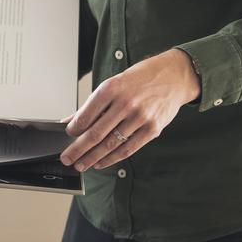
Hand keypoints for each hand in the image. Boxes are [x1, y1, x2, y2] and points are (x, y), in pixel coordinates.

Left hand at [60, 49, 200, 172]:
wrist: (174, 76)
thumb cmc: (141, 79)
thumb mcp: (114, 83)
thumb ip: (92, 105)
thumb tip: (70, 121)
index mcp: (112, 88)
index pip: (86, 115)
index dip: (74, 129)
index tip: (68, 136)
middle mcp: (126, 103)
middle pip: (96, 133)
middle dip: (78, 149)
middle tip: (67, 158)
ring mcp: (140, 117)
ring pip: (110, 144)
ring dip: (92, 158)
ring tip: (81, 164)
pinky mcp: (152, 129)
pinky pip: (128, 149)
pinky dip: (112, 159)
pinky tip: (101, 163)